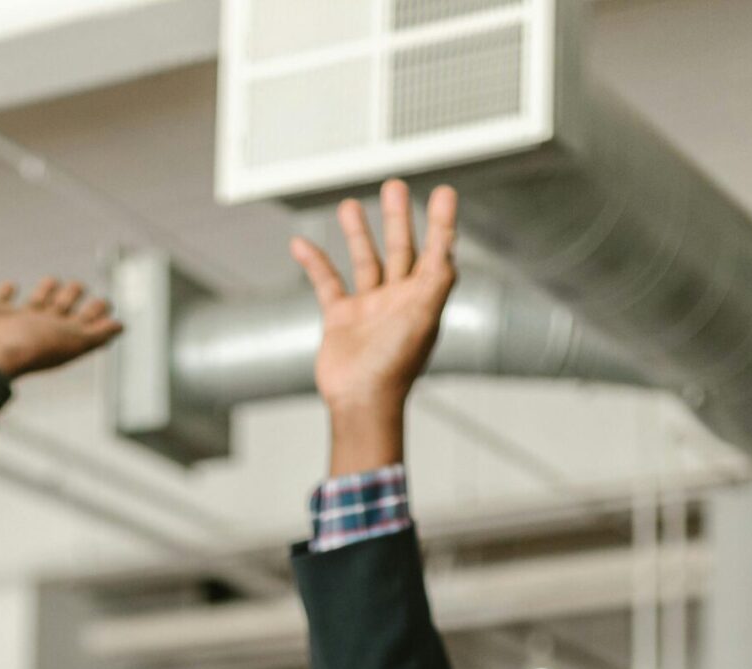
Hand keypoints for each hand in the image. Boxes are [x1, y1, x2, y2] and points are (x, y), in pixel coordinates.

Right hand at [0, 277, 119, 386]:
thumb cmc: (26, 348)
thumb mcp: (71, 341)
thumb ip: (96, 334)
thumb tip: (121, 326)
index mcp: (60, 336)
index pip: (84, 322)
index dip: (96, 312)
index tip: (106, 302)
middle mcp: (39, 329)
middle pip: (61, 311)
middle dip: (72, 297)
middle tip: (79, 286)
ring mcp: (15, 321)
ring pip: (35, 303)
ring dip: (45, 292)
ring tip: (53, 282)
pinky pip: (1, 299)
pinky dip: (6, 292)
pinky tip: (10, 286)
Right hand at [291, 179, 457, 472]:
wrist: (361, 400)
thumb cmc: (396, 364)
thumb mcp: (425, 315)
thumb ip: (438, 277)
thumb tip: (449, 244)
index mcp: (424, 297)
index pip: (437, 251)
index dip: (442, 222)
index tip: (445, 193)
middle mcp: (399, 300)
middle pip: (401, 249)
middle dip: (398, 218)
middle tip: (395, 186)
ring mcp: (369, 308)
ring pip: (366, 261)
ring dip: (358, 233)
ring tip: (350, 204)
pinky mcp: (341, 318)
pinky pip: (328, 283)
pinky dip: (315, 263)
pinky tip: (301, 244)